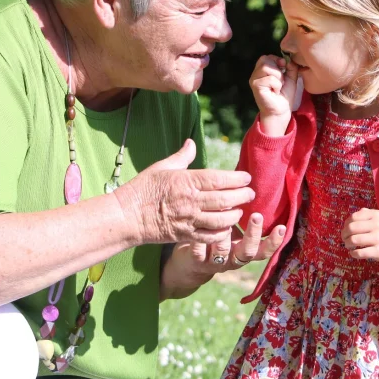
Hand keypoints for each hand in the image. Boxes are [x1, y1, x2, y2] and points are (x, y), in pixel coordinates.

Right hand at [114, 139, 254, 245]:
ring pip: (221, 219)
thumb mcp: (161, 167)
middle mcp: (189, 201)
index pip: (218, 179)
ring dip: (235, 214)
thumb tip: (191, 143)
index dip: (236, 178)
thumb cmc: (142, 188)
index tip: (246, 177)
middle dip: (242, 196)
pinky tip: (227, 227)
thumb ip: (181, 157)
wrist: (127, 216)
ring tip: (241, 210)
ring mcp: (188, 220)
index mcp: (184, 181)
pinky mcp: (185, 235)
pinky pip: (210, 236)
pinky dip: (222, 232)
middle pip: (224, 198)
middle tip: (251, 193)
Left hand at [160, 212, 285, 299]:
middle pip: (248, 252)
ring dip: (225, 233)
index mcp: (243, 251)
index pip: (264, 250)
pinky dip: (202, 237)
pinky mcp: (197, 261)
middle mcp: (233, 259)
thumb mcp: (231, 230)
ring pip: (224, 250)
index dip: (274, 241)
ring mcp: (215, 262)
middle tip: (257, 215)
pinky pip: (201, 250)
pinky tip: (201, 224)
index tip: (281, 226)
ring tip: (223, 216)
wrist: (189, 263)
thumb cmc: (214, 238)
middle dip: (253, 233)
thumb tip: (250, 188)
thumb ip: (241, 217)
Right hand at [250, 54, 298, 135]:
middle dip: (277, 69)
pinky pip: (269, 78)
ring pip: (266, 68)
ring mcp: (254, 80)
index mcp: (262, 70)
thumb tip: (287, 59)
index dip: (277, 60)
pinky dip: (277, 84)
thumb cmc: (284, 94)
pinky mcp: (255, 86)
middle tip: (281, 80)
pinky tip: (275, 91)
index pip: (266, 56)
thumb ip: (290, 66)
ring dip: (278, 77)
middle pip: (265, 59)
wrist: (281, 110)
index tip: (284, 68)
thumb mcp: (290, 77)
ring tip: (278, 86)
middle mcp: (256, 73)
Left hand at [341, 208, 378, 270]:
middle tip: (344, 238)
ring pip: (354, 240)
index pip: (353, 217)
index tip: (346, 229)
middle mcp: (378, 225)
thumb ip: (365, 214)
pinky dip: (353, 253)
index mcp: (376, 215)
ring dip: (347, 244)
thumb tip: (349, 219)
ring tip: (348, 245)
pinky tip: (353, 253)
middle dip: (344, 234)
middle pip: (351, 228)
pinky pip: (360, 252)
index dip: (346, 224)